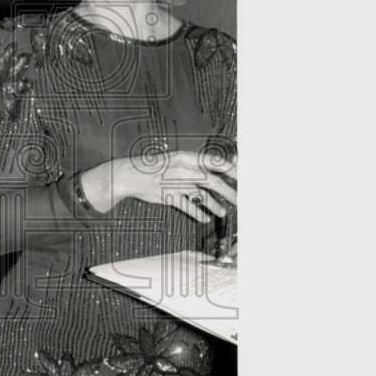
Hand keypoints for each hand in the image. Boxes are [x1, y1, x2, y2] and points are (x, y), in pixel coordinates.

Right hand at [79, 150, 236, 223]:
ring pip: (202, 195)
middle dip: (230, 191)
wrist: (130, 175)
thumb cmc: (155, 166)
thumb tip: (224, 164)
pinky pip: (187, 207)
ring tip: (223, 212)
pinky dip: (198, 213)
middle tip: (242, 199)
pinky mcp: (168, 196)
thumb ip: (198, 164)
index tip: (245, 177)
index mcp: (186, 157)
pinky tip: (205, 218)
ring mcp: (176, 183)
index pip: (215, 162)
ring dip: (215, 205)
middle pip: (213, 181)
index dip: (232, 170)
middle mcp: (183, 169)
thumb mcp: (177, 159)